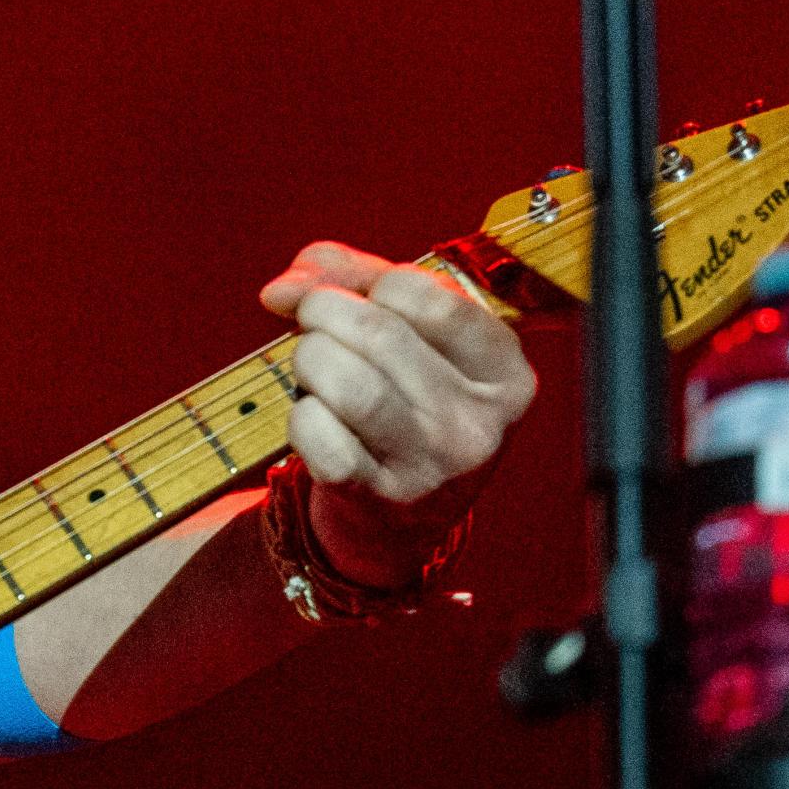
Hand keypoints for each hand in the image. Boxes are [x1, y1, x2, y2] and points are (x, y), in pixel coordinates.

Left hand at [257, 245, 536, 583]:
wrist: (404, 510)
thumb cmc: (406, 397)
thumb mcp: (412, 332)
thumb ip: (355, 278)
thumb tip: (282, 288)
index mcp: (506, 372)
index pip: (429, 297)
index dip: (374, 281)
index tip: (361, 294)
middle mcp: (478, 423)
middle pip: (380, 335)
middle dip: (324, 311)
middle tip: (313, 320)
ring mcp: (432, 466)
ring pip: (349, 384)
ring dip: (309, 359)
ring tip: (312, 363)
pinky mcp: (380, 497)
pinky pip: (319, 435)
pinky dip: (301, 414)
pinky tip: (315, 415)